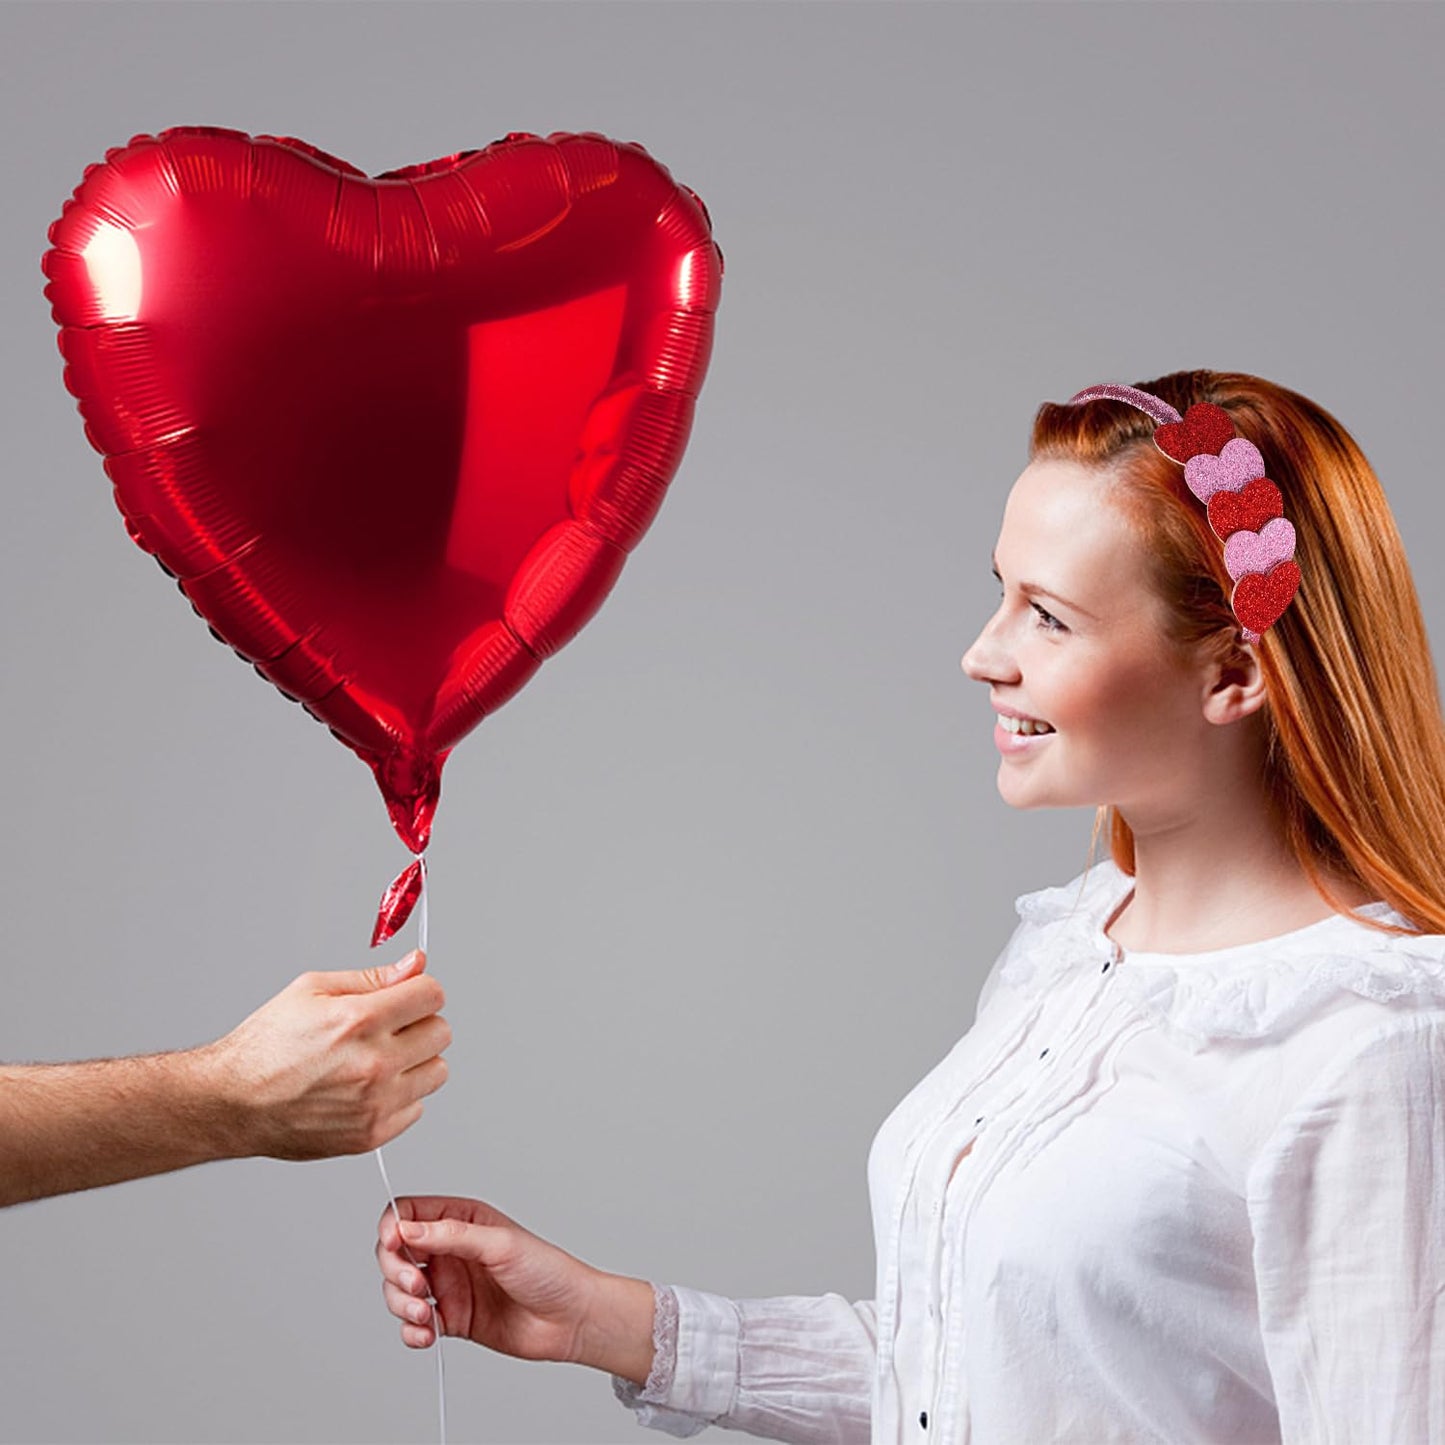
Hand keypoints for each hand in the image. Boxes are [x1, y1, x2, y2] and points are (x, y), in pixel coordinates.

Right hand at [203, 950, 449, 1159]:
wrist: (233, 1102)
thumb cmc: (267, 1045)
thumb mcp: (313, 990)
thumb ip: (374, 978)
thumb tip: (416, 963)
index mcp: (360, 1021)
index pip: (433, 995)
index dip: (420, 990)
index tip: (407, 996)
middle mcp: (374, 1063)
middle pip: (441, 1032)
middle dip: (419, 1024)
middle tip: (387, 1030)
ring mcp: (375, 1103)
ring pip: (437, 1071)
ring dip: (415, 1062)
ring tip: (377, 1059)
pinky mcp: (372, 1134)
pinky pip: (417, 1107)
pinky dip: (400, 1096)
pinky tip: (367, 1089)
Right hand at [375, 1195, 603, 1363]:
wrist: (570, 1319)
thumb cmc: (547, 1271)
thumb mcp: (500, 1244)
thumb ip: (452, 1236)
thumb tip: (406, 1228)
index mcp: (462, 1220)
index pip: (410, 1213)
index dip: (392, 1226)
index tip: (393, 1244)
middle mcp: (451, 1251)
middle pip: (395, 1253)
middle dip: (395, 1270)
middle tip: (416, 1286)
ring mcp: (449, 1285)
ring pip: (398, 1290)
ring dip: (401, 1304)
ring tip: (425, 1316)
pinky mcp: (452, 1319)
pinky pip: (414, 1325)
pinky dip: (411, 1332)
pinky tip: (426, 1335)